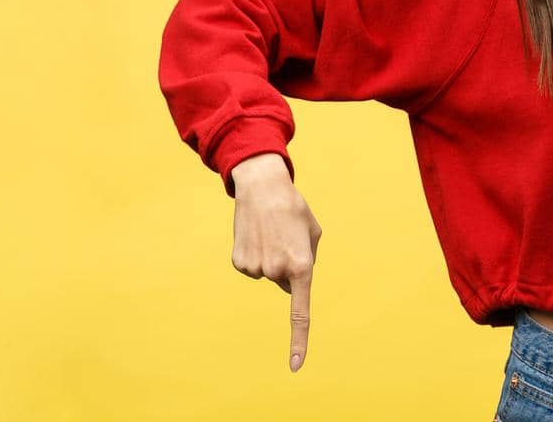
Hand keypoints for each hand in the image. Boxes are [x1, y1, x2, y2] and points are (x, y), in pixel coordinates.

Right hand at [229, 153, 322, 371]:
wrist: (262, 187)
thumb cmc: (293, 208)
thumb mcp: (313, 232)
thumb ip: (309, 260)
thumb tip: (292, 281)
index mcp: (302, 265)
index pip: (300, 312)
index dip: (299, 340)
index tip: (296, 365)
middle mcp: (278, 271)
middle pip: (286, 282)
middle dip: (288, 264)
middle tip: (285, 237)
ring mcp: (256, 269)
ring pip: (269, 275)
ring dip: (271, 257)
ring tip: (271, 232)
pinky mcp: (239, 263)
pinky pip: (253, 268)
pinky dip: (255, 254)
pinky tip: (256, 235)